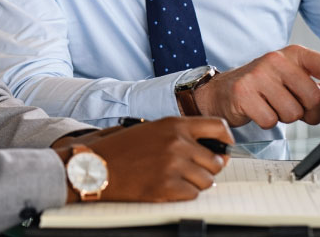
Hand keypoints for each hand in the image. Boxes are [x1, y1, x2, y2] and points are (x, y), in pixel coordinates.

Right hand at [53, 117, 231, 202]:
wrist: (94, 166)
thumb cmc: (120, 149)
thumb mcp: (151, 129)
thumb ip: (180, 134)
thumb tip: (213, 149)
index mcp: (174, 124)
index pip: (218, 127)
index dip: (225, 140)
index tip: (223, 149)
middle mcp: (177, 142)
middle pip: (217, 161)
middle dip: (207, 169)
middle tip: (191, 171)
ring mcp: (173, 165)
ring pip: (207, 181)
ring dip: (195, 184)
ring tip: (175, 179)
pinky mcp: (167, 187)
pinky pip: (193, 195)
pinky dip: (183, 195)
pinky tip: (166, 187)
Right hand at [193, 45, 319, 128]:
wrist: (220, 91)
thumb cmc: (261, 86)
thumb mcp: (293, 80)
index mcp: (294, 54)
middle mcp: (276, 59)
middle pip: (315, 98)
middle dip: (310, 112)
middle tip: (295, 108)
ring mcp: (258, 75)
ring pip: (294, 113)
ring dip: (286, 118)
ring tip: (272, 107)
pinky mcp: (243, 93)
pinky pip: (272, 121)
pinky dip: (267, 121)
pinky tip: (258, 111)